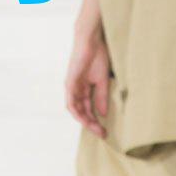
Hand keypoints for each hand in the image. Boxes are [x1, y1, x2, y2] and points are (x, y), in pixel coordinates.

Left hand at [65, 23, 110, 137]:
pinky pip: (71, 100)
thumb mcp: (102, 81)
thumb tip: (102, 114)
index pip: (87, 109)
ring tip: (95, 129)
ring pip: (74, 109)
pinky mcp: (70, 82)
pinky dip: (77, 111)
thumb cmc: (97, 56)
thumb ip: (101, 96)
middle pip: (80, 111)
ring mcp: (71, 86)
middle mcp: (75, 89)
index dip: (95, 121)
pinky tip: (86, 118)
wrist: (92, 41)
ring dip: (84, 120)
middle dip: (91, 124)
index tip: (105, 131)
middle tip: (102, 134)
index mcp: (83, 88)